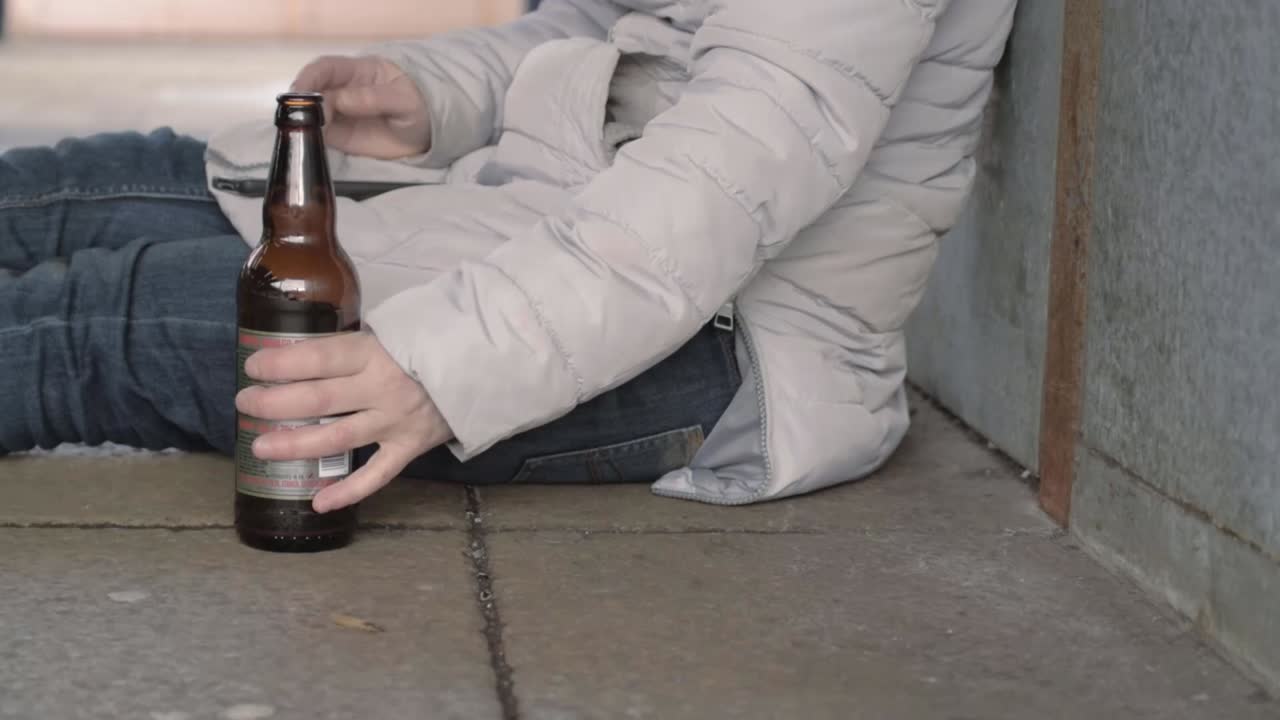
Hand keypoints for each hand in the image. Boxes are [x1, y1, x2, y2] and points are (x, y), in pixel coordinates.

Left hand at [235, 332, 451, 512]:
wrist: (482, 365)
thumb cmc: (429, 344)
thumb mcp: (392, 331)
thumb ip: (353, 346)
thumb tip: (301, 353)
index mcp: (374, 352)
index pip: (316, 358)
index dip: (280, 364)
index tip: (253, 367)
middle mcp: (381, 387)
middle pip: (317, 398)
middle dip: (273, 403)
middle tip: (246, 404)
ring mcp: (395, 421)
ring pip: (336, 437)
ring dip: (295, 444)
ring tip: (261, 447)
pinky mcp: (410, 446)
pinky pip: (376, 475)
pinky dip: (348, 491)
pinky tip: (319, 502)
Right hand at [291, 55, 431, 158]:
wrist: (427, 135)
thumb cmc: (418, 107)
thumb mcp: (404, 100)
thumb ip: (375, 98)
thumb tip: (340, 100)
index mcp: (357, 71)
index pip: (325, 68)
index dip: (309, 78)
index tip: (299, 92)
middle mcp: (340, 90)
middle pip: (311, 93)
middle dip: (302, 104)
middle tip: (303, 120)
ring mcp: (337, 114)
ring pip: (308, 115)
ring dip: (301, 124)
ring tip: (304, 135)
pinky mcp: (338, 137)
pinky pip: (317, 136)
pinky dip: (308, 140)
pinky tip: (308, 145)